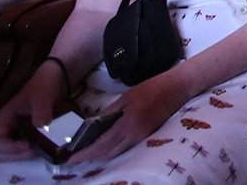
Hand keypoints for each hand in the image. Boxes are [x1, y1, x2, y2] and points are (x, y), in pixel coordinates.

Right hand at [0, 65, 65, 159]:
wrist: (57, 77)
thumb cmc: (45, 84)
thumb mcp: (43, 96)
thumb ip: (41, 111)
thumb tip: (40, 127)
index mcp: (5, 117)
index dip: (7, 147)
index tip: (27, 145)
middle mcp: (7, 126)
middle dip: (13, 155)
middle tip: (33, 151)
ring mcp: (16, 130)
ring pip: (8, 152)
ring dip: (20, 156)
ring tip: (37, 151)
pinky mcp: (27, 133)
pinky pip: (21, 148)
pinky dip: (28, 152)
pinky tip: (41, 148)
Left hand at [66, 73, 188, 165]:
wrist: (177, 88)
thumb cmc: (152, 88)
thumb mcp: (126, 97)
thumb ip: (109, 113)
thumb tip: (91, 125)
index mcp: (127, 124)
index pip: (101, 144)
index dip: (84, 153)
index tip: (69, 158)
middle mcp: (134, 135)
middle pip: (107, 153)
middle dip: (89, 158)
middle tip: (73, 158)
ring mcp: (141, 137)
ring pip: (115, 153)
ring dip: (99, 155)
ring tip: (85, 154)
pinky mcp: (146, 136)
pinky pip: (124, 148)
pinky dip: (111, 150)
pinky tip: (103, 147)